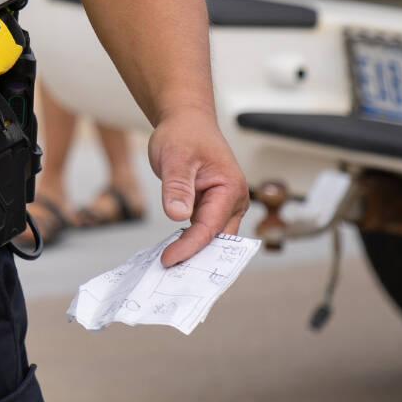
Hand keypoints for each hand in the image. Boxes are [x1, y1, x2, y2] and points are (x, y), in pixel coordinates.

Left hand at [147, 110, 249, 266]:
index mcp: (230, 189)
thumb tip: (178, 216)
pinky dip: (189, 242)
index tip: (169, 260)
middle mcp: (232, 201)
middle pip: (216, 239)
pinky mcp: (210, 207)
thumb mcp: (175, 156)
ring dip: (194, 253)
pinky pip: (202, 230)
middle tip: (173, 279)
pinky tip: (173, 254)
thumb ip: (177, 186)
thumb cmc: (184, 134)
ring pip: (211, 238)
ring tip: (172, 272)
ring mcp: (222, 206)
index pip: (210, 227)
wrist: (186, 122)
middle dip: (198, 259)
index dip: (189, 246)